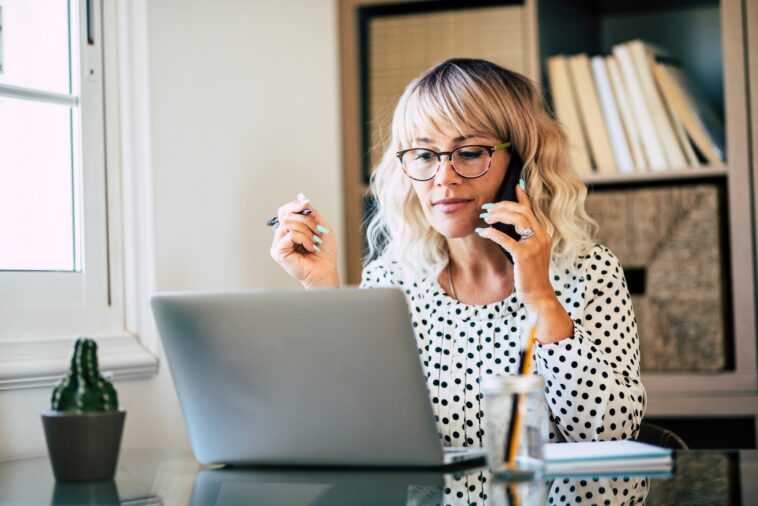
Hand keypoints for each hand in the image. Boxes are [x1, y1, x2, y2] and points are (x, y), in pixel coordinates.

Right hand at [269, 198, 339, 288]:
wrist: (326, 271)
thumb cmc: (324, 254)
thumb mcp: (321, 228)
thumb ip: (312, 214)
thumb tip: (303, 201)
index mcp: (290, 230)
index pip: (285, 211)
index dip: (294, 205)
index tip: (305, 205)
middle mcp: (281, 236)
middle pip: (287, 215)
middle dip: (306, 220)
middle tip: (318, 231)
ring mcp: (278, 244)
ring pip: (288, 223)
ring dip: (307, 231)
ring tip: (314, 243)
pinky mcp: (278, 252)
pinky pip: (291, 235)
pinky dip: (304, 239)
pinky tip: (310, 248)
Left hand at [476, 183, 572, 342]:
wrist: (539, 295)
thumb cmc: (530, 277)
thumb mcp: (529, 255)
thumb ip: (522, 240)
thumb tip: (503, 228)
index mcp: (543, 235)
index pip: (532, 210)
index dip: (523, 196)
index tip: (516, 184)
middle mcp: (541, 237)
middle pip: (522, 211)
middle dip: (503, 206)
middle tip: (487, 209)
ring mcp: (534, 245)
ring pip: (516, 219)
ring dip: (498, 215)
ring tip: (485, 219)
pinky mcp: (524, 255)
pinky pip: (505, 238)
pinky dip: (492, 233)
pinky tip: (483, 232)